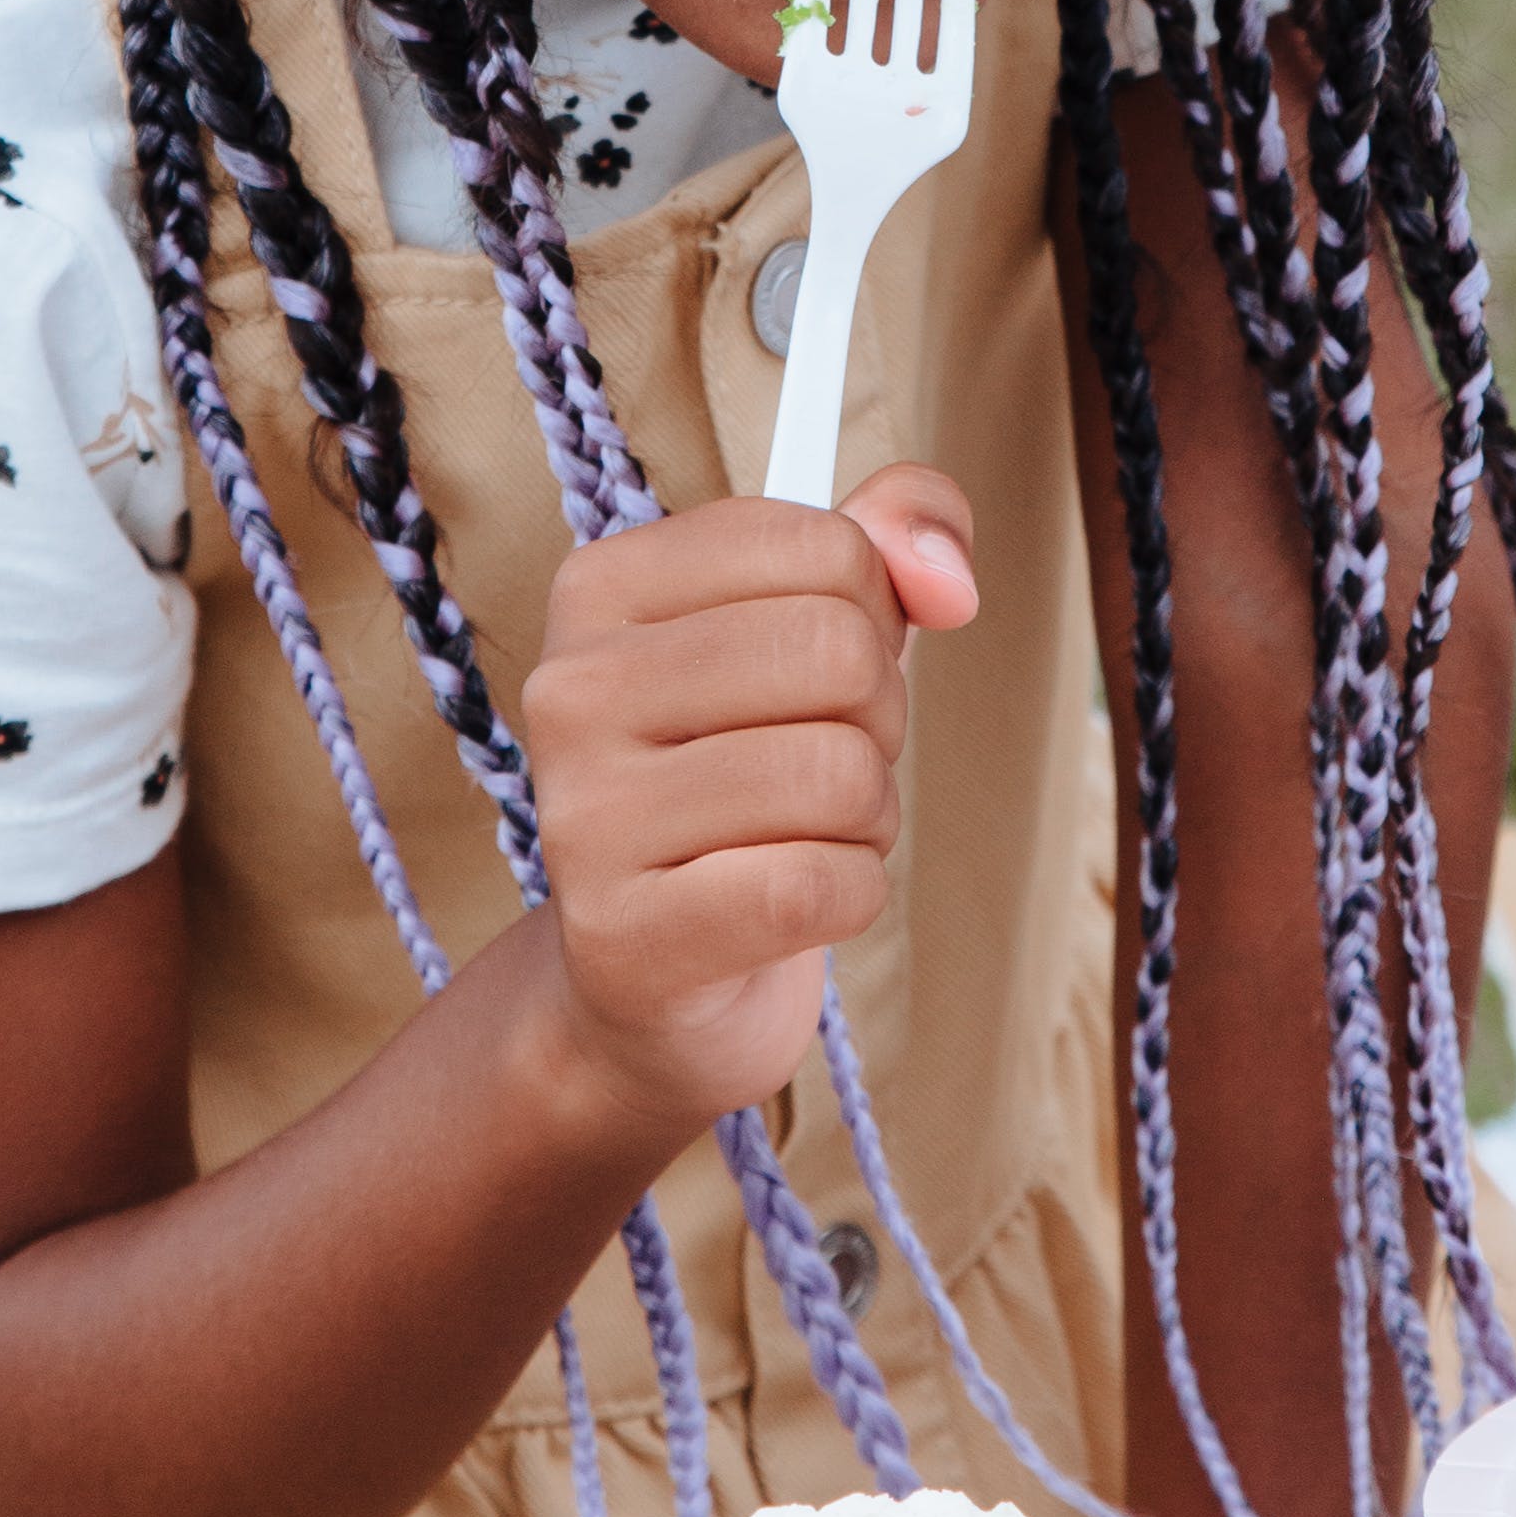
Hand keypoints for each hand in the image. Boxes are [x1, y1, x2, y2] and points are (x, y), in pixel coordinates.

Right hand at [521, 467, 977, 1132]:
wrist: (654, 980)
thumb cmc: (746, 773)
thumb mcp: (819, 626)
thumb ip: (894, 536)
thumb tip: (945, 575)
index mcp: (601, 586)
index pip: (821, 543)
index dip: (873, 610)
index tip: (821, 667)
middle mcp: (570, 689)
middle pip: (839, 651)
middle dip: (877, 718)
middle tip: (822, 762)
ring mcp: (585, 816)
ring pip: (841, 773)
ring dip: (867, 816)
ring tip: (804, 835)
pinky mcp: (627, 935)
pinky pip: (824, 885)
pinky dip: (852, 895)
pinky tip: (794, 904)